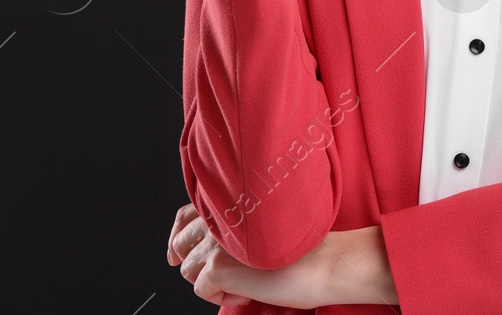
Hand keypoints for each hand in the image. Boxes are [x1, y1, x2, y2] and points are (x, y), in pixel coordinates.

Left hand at [167, 202, 330, 309]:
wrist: (324, 261)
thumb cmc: (304, 248)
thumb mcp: (262, 229)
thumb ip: (233, 228)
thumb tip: (206, 250)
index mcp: (228, 202)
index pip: (185, 216)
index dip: (179, 237)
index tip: (177, 253)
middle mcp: (218, 217)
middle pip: (181, 244)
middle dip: (195, 264)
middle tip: (219, 278)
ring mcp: (216, 241)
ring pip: (189, 270)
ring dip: (213, 283)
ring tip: (243, 284)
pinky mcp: (218, 266)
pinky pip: (202, 290)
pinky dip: (221, 298)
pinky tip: (246, 293)